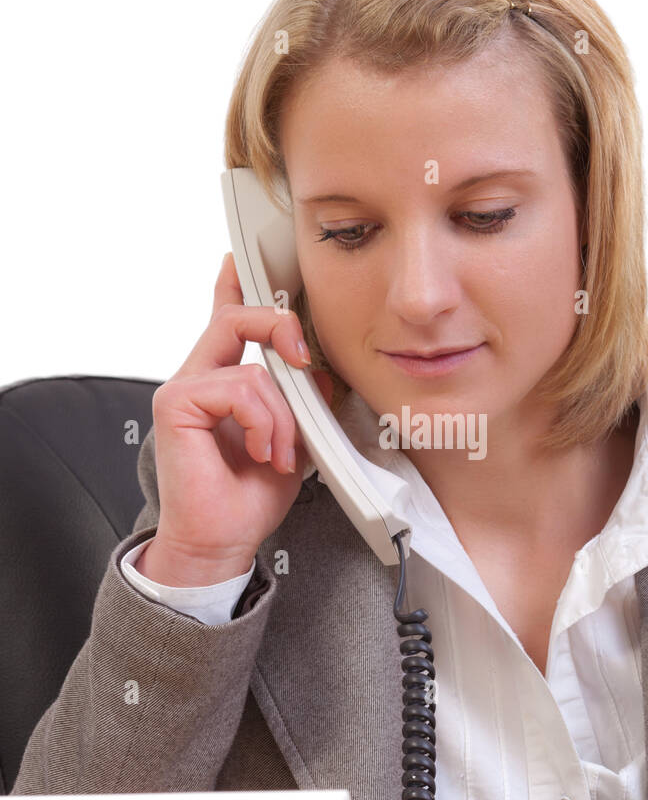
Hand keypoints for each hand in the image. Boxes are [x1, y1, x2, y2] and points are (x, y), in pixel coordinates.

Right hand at [140, 253, 333, 584]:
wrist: (221, 542)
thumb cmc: (249, 497)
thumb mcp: (293, 440)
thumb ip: (303, 402)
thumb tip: (320, 370)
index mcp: (222, 381)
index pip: (226, 318)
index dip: (234, 283)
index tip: (242, 257)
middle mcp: (198, 377)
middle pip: (238, 317)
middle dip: (280, 325)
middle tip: (304, 356)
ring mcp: (182, 388)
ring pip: (253, 367)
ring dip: (282, 415)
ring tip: (280, 454)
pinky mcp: (176, 404)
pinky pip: (240, 388)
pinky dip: (265, 422)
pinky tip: (265, 453)